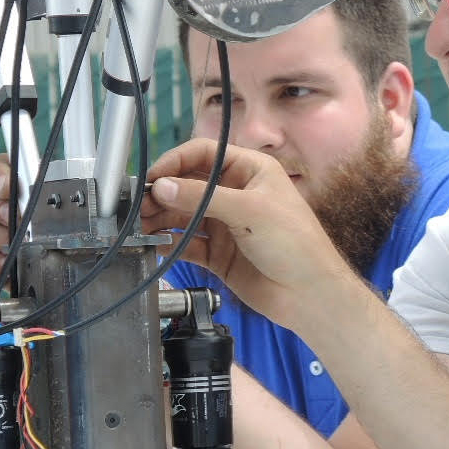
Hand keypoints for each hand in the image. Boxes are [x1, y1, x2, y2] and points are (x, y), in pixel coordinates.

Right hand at [141, 139, 356, 329]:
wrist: (309, 294)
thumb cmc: (296, 244)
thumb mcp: (250, 211)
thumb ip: (204, 198)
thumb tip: (162, 186)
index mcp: (250, 171)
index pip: (204, 154)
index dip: (176, 162)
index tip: (153, 176)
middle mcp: (235, 194)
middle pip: (188, 185)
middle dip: (162, 193)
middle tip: (138, 206)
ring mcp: (226, 224)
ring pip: (183, 215)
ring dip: (160, 219)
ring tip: (140, 227)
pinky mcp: (218, 253)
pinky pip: (187, 244)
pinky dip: (170, 245)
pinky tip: (156, 247)